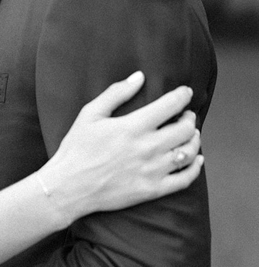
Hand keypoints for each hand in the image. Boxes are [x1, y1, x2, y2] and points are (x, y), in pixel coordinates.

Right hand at [47, 69, 203, 223]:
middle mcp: (147, 148)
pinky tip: (196, 160)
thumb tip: (139, 77)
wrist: (69, 188)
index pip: (170, 105)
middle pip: (185, 129)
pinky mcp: (152, 190)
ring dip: (194, 140)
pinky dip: (195, 168)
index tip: (186, 93)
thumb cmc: (77, 149)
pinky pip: (184, 180)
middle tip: (186, 116)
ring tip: (190, 135)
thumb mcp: (90, 114)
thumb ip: (116, 93)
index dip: (183, 96)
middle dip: (190, 118)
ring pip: (188, 152)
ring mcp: (152, 170)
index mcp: (133, 126)